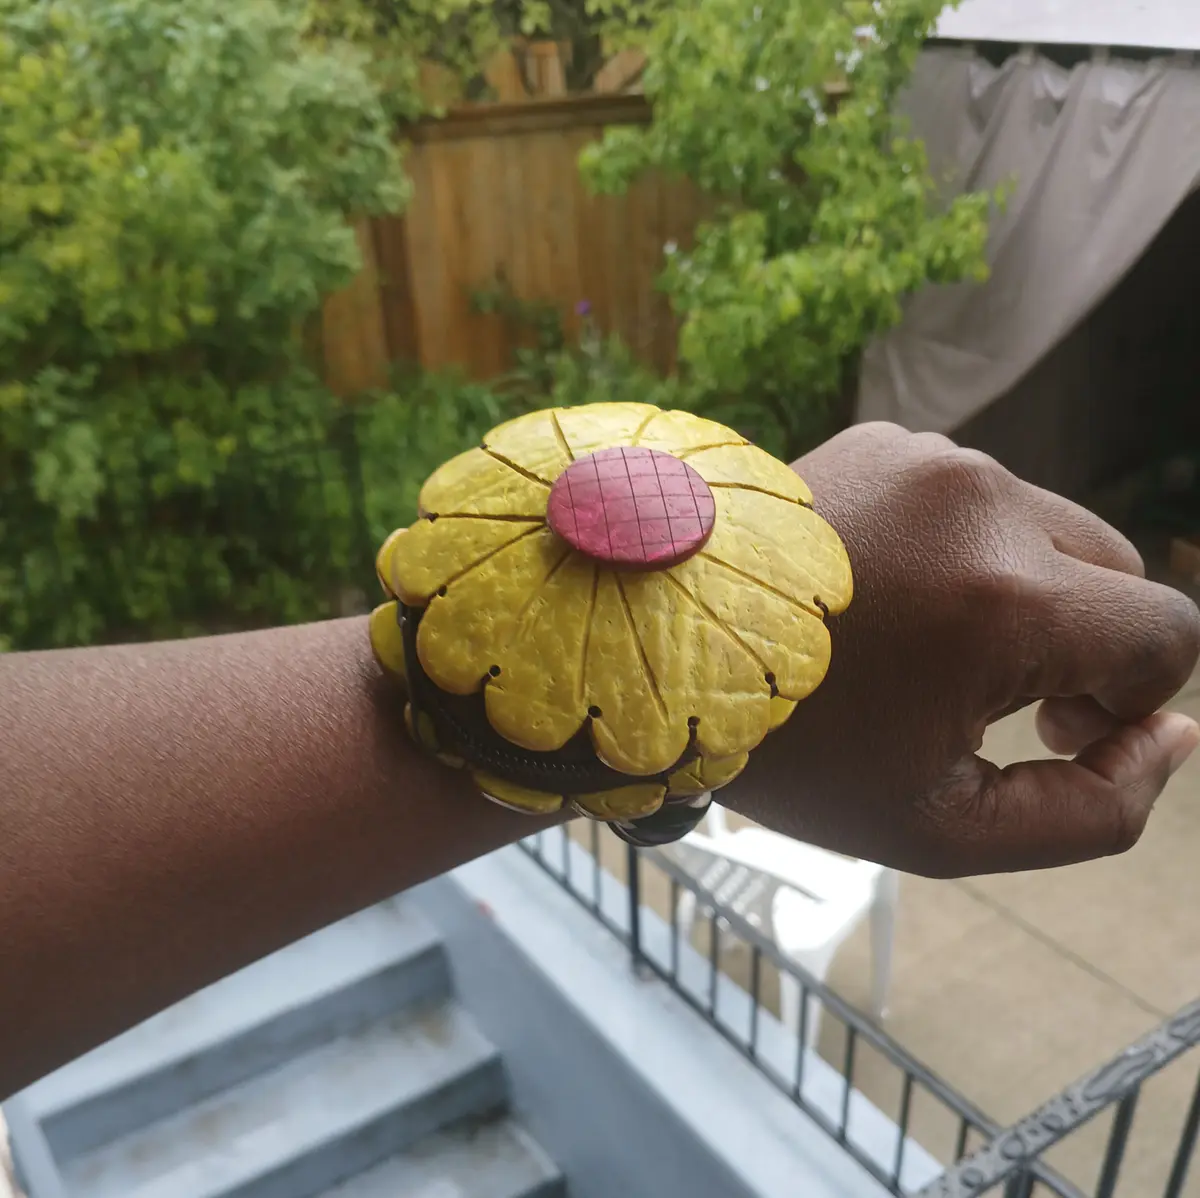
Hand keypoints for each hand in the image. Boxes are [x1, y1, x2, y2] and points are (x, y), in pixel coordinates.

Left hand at [731, 422, 1199, 875]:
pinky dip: (962, 546)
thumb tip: (1173, 736)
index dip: (1131, 698)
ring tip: (926, 645)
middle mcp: (982, 502)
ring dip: (1020, 591)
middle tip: (996, 699)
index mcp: (1006, 599)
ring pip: (1049, 530)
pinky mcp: (888, 440)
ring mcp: (931, 456)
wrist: (656, 650)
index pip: (1168, 633)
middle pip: (1116, 574)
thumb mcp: (943, 828)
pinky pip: (977, 497)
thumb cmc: (793, 750)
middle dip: (1083, 644)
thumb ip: (1092, 809)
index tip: (1055, 730)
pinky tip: (888, 593)